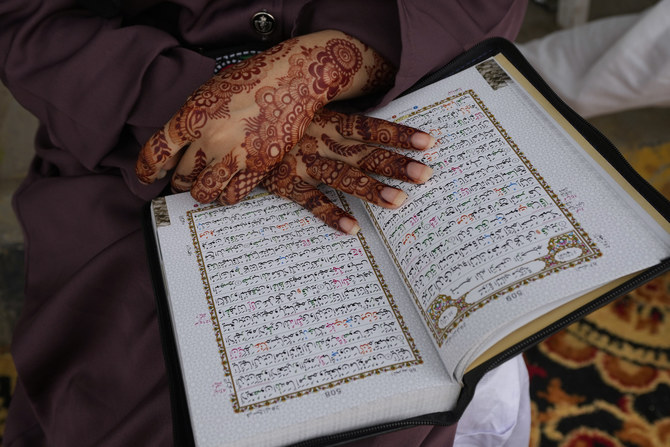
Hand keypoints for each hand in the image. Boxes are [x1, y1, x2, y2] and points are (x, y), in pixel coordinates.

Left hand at [135, 30, 395, 204]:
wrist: (292, 80)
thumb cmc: (252, 80)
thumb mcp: (210, 91)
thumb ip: (192, 119)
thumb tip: (178, 145)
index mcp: (192, 115)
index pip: (157, 151)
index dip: (147, 169)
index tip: (147, 177)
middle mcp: (209, 138)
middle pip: (180, 175)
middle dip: (179, 181)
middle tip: (184, 180)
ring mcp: (234, 155)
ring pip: (203, 192)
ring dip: (200, 193)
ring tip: (204, 188)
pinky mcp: (257, 166)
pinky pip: (232, 195)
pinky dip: (226, 195)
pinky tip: (228, 188)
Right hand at [262, 109, 433, 234]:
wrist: (229, 129)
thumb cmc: (275, 121)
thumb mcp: (305, 115)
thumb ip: (332, 123)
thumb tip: (367, 135)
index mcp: (326, 122)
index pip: (369, 127)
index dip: (399, 134)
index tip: (429, 143)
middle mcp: (319, 141)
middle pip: (363, 153)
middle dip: (395, 164)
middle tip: (426, 175)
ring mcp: (301, 162)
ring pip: (342, 177)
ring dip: (370, 190)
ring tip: (399, 202)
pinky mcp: (284, 182)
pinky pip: (310, 200)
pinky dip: (330, 215)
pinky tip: (352, 228)